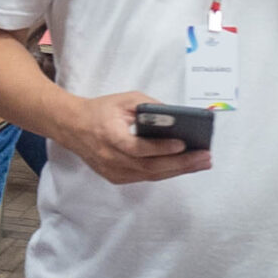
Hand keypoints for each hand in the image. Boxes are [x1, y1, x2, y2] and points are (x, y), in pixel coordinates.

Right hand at [64, 91, 210, 184]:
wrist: (72, 127)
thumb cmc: (100, 111)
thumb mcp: (125, 100)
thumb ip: (150, 107)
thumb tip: (178, 118)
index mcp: (109, 136)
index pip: (137, 147)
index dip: (160, 148)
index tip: (182, 143)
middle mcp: (110, 158)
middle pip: (149, 166)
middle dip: (181, 163)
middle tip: (204, 157)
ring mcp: (112, 171)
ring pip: (150, 175)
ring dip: (178, 170)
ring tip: (201, 163)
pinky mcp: (115, 177)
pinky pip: (145, 177)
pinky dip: (165, 172)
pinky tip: (183, 166)